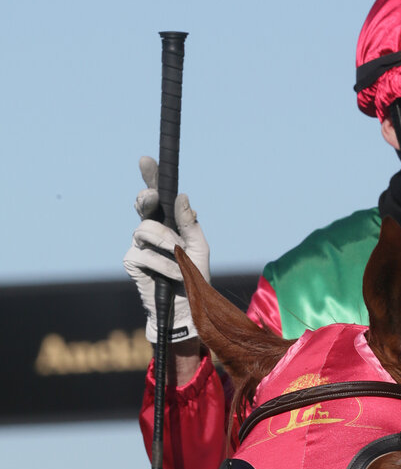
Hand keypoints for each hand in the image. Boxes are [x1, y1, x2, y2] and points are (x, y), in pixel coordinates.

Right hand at [123, 156, 210, 343]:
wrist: (187, 308)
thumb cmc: (194, 277)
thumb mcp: (199, 248)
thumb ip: (190, 224)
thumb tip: (182, 196)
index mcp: (167, 222)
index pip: (157, 195)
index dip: (150, 176)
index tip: (146, 160)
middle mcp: (150, 230)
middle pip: (143, 204)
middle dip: (147, 198)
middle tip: (152, 198)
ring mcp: (139, 245)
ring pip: (146, 230)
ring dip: (168, 244)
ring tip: (180, 261)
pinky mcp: (132, 262)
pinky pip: (147, 254)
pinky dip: (166, 266)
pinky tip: (174, 276)